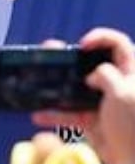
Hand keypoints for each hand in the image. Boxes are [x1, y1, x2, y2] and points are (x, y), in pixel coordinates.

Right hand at [33, 28, 134, 163]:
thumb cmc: (134, 124)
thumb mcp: (122, 93)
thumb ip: (106, 76)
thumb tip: (93, 76)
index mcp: (130, 74)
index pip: (118, 45)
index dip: (100, 39)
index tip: (82, 44)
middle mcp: (116, 85)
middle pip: (91, 63)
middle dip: (69, 57)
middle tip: (51, 53)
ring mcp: (102, 102)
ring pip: (75, 87)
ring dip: (56, 85)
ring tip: (37, 79)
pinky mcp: (92, 119)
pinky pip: (69, 112)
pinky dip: (55, 114)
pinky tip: (39, 114)